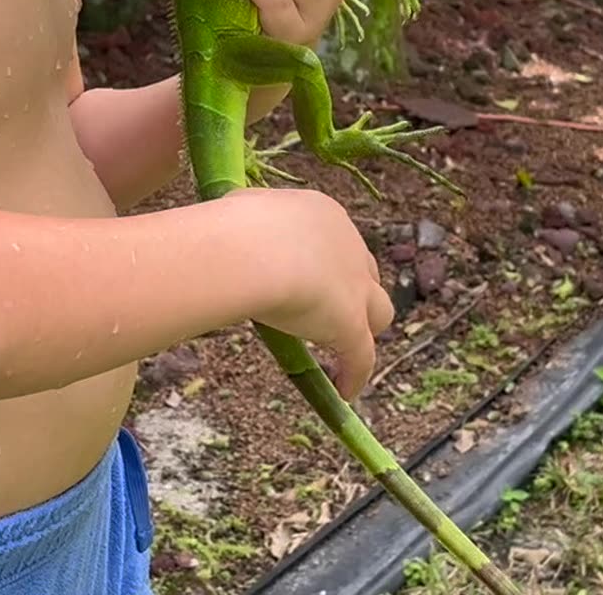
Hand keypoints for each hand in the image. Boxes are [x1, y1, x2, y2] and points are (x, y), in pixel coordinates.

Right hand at [224, 188, 393, 399]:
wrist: (250, 251)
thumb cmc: (234, 226)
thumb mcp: (238, 211)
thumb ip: (243, 223)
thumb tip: (224, 232)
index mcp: (322, 215)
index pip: (332, 240)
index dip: (323, 260)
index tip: (306, 275)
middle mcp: (348, 247)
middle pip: (364, 274)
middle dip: (351, 290)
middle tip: (327, 310)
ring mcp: (354, 289)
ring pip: (379, 312)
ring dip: (365, 327)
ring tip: (347, 350)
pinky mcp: (351, 326)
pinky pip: (361, 357)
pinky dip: (355, 374)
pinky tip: (344, 390)